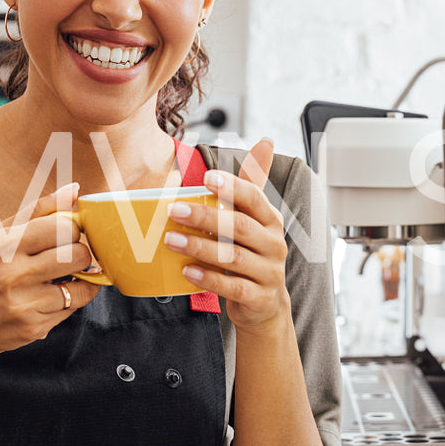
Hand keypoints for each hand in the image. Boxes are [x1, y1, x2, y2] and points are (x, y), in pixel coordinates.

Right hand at [0, 183, 101, 380]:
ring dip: (80, 279)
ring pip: (81, 282)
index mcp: (5, 244)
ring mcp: (24, 302)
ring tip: (66, 276)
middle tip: (69, 257)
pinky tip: (58, 295)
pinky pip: (73, 306)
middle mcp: (13, 273)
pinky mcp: (33, 325)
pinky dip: (73, 299)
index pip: (64, 227)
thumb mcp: (1, 236)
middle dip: (81, 254)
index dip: (73, 230)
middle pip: (78, 254)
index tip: (66, 236)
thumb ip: (39, 211)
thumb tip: (75, 190)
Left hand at [165, 139, 290, 331]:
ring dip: (200, 247)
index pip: (254, 198)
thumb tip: (266, 143)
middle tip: (174, 210)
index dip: (232, 187)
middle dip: (205, 217)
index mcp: (271, 220)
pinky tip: (187, 270)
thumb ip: (253, 183)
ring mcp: (269, 272)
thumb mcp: (255, 219)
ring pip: (234, 257)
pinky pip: (233, 286)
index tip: (206, 177)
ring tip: (171, 240)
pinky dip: (209, 278)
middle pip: (239, 227)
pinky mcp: (259, 297)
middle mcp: (274, 244)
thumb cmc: (253, 252)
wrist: (265, 302)